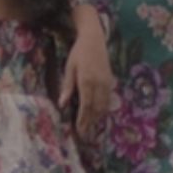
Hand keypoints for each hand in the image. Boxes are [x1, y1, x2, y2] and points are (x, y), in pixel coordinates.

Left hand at [61, 20, 113, 136]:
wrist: (94, 39)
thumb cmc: (78, 52)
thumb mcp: (69, 68)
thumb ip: (67, 87)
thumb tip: (62, 104)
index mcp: (87, 81)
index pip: (85, 106)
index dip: (82, 119)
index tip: (78, 130)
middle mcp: (99, 83)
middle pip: (96, 108)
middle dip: (89, 121)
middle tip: (83, 133)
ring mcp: (106, 82)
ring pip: (103, 105)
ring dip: (97, 117)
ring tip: (89, 125)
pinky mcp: (110, 81)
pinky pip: (107, 99)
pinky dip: (102, 108)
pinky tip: (97, 113)